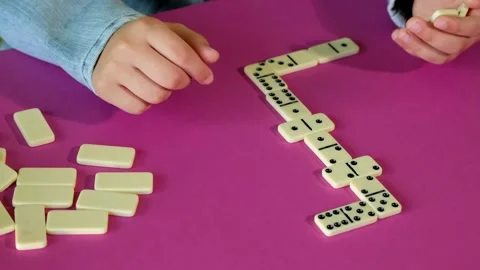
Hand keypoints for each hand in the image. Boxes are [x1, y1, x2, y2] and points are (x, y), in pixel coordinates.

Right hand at [92, 17, 218, 113]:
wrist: (101, 43)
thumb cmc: (145, 41)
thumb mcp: (170, 34)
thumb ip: (194, 43)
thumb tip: (213, 58)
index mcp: (147, 29)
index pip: (181, 54)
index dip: (199, 69)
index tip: (206, 77)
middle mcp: (128, 47)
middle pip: (171, 79)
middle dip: (182, 82)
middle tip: (178, 78)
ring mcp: (114, 69)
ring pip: (156, 96)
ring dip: (164, 93)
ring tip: (157, 82)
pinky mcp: (104, 88)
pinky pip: (138, 108)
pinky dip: (146, 103)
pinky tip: (141, 90)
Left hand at [391, 0, 479, 63]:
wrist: (433, 6)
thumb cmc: (446, 1)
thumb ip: (458, 1)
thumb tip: (472, 2)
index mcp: (476, 22)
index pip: (472, 28)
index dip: (457, 27)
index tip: (438, 20)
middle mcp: (467, 39)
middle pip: (454, 46)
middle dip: (430, 36)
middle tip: (412, 22)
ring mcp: (451, 50)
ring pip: (438, 56)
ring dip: (416, 45)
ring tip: (401, 32)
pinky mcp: (436, 55)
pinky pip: (423, 56)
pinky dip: (408, 46)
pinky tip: (397, 35)